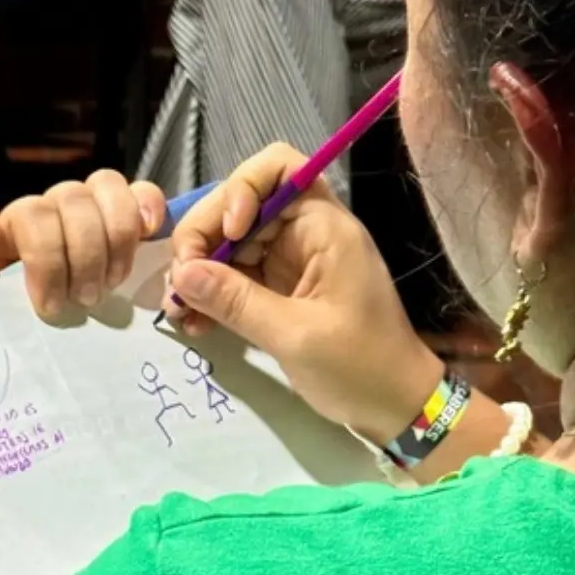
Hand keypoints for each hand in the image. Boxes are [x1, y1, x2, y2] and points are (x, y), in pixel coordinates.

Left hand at [0, 172, 166, 322]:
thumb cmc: (3, 327)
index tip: (49, 306)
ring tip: (114, 282)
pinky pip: (143, 193)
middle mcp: (56, 209)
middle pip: (74, 199)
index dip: (46, 258)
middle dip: (84, 254)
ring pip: (109, 188)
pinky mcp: (132, 224)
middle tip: (86, 301)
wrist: (35, 357)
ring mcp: (95, 212)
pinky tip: (149, 235)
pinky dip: (149, 206)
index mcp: (15, 225)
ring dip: (117, 237)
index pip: (33, 213)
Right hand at [163, 143, 443, 445]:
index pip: (277, 168)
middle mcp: (306, 232)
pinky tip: (193, 322)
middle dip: (205, 237)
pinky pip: (236, 274)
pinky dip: (213, 292)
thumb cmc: (360, 367)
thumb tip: (182, 274)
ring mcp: (291, 259)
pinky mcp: (280, 287)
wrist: (394, 407)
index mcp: (324, 227)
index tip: (227, 234)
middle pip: (241, 203)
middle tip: (182, 284)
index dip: (242, 189)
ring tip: (180, 310)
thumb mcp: (294, 336)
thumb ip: (236, 301)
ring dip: (201, 270)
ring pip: (231, 241)